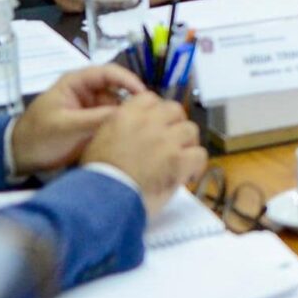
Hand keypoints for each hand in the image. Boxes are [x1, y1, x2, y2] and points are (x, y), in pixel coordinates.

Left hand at [9, 64, 144, 171]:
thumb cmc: (38, 136)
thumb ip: (96, 119)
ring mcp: (91, 111)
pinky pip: (112, 124)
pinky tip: (133, 139)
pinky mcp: (93, 127)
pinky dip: (122, 130)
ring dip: (129, 118)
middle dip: (133, 102)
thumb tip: (128, 114)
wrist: (20, 159)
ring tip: (145, 130)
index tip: (144, 95)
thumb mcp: (66, 126)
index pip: (108, 73)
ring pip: (118, 109)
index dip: (128, 80)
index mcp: (76, 83)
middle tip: (151, 117)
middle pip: (118, 91)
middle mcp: (87, 93)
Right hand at [81, 94, 206, 207]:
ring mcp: (167, 140)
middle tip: (173, 140)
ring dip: (188, 143)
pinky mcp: (180, 160)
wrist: (104, 199)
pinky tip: (189, 175)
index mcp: (126, 115)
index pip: (150, 98)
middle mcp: (149, 122)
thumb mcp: (98, 142)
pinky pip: (200, 154)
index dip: (157, 111)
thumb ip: (118, 130)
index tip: (158, 123)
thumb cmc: (98, 177)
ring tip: (182, 158)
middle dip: (176, 123)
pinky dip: (197, 165)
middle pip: (174, 110)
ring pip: (191, 130)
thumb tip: (131, 134)